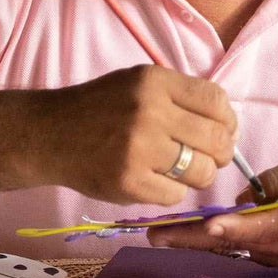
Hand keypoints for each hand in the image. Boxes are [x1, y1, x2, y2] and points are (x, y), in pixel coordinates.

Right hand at [42, 65, 236, 205]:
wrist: (48, 134)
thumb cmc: (101, 107)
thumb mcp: (140, 83)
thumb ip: (181, 96)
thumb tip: (227, 126)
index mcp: (155, 82)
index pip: (216, 101)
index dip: (229, 121)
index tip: (224, 131)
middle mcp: (149, 112)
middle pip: (216, 139)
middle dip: (221, 153)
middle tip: (211, 157)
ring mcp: (138, 149)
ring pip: (201, 171)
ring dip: (200, 175)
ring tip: (185, 171)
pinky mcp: (128, 182)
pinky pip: (175, 195)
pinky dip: (173, 191)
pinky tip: (157, 180)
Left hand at [147, 149, 277, 267]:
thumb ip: (276, 179)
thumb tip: (245, 197)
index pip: (261, 226)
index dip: (232, 226)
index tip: (206, 224)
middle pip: (236, 243)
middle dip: (194, 238)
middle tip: (156, 234)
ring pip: (235, 247)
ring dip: (200, 239)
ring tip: (164, 232)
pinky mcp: (277, 256)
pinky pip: (243, 247)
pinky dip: (217, 239)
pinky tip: (189, 232)